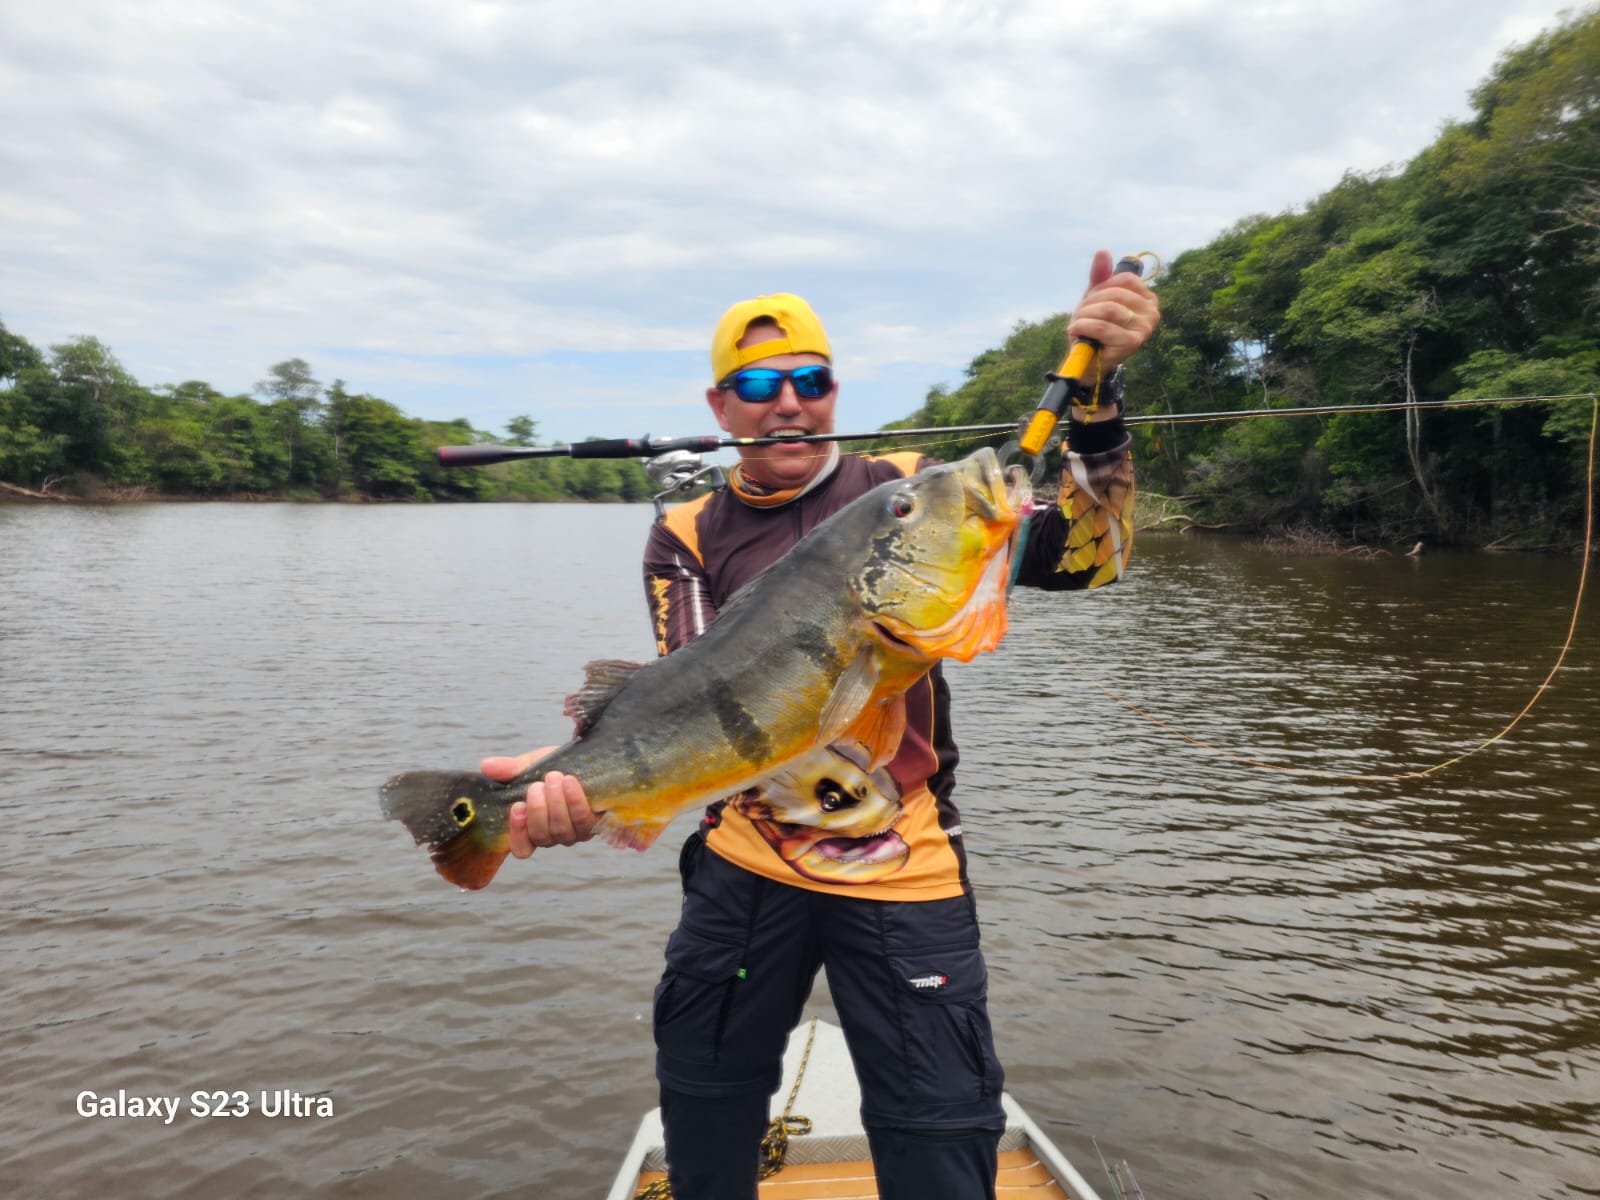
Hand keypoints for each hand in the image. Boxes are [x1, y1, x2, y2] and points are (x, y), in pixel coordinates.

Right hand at [480, 748, 600, 856]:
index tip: (516, 807)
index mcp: (530, 828)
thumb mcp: (529, 766)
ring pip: (562, 831)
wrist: (581, 759)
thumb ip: (509, 769)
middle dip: (538, 810)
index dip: (517, 834)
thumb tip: (485, 765)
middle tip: (537, 785)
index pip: (521, 848)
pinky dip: (575, 801)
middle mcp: (552, 836)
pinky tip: (570, 782)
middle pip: (542, 837)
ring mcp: (573, 832)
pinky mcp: (593, 824)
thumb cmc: (551, 768)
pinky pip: (584, 820)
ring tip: (554, 778)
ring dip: (557, 804)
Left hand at [1066, 249, 1161, 374]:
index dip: (1102, 287)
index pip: (1125, 279)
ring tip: (1078, 323)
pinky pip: (1102, 327)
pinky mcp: (1132, 343)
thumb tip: (1102, 251)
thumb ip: (1100, 275)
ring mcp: (1145, 328)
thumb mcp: (1096, 297)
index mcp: (1148, 298)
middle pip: (1115, 294)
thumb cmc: (1095, 326)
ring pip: (1108, 309)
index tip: (1092, 300)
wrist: (1088, 359)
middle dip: (1090, 303)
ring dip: (1084, 315)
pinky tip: (1075, 331)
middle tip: (1080, 315)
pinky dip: (1083, 327)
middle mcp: (1152, 312)